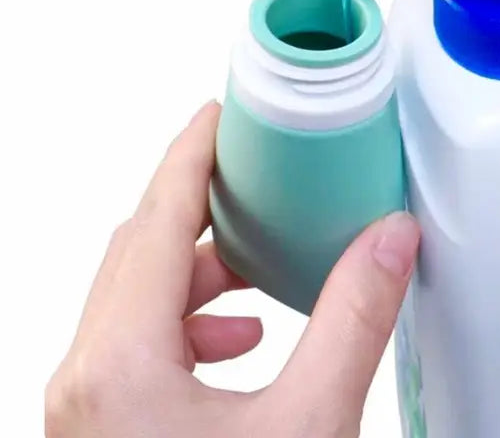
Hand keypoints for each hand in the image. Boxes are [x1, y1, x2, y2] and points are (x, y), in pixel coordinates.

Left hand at [45, 102, 419, 437]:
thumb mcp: (311, 425)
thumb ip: (355, 319)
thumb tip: (392, 240)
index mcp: (120, 364)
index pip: (156, 216)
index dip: (191, 153)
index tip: (218, 114)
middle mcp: (86, 376)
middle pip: (138, 247)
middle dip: (197, 202)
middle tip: (248, 173)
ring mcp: (86, 405)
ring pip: (134, 295)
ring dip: (194, 266)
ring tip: (252, 261)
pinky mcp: (102, 425)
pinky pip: (136, 341)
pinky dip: (187, 319)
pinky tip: (237, 338)